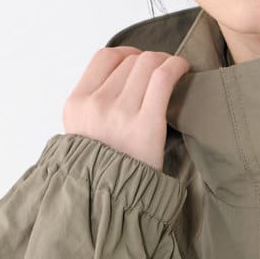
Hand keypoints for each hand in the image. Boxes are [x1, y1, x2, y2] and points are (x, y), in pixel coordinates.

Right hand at [61, 46, 190, 172]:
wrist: (113, 203)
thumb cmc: (105, 172)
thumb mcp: (83, 135)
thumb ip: (94, 106)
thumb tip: (124, 77)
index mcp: (76, 105)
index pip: (103, 58)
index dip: (127, 55)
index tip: (140, 63)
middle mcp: (95, 105)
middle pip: (129, 61)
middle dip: (149, 62)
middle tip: (163, 72)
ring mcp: (119, 113)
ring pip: (147, 64)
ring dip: (165, 62)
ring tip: (174, 71)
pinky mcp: (146, 124)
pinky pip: (162, 77)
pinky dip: (176, 66)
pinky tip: (183, 69)